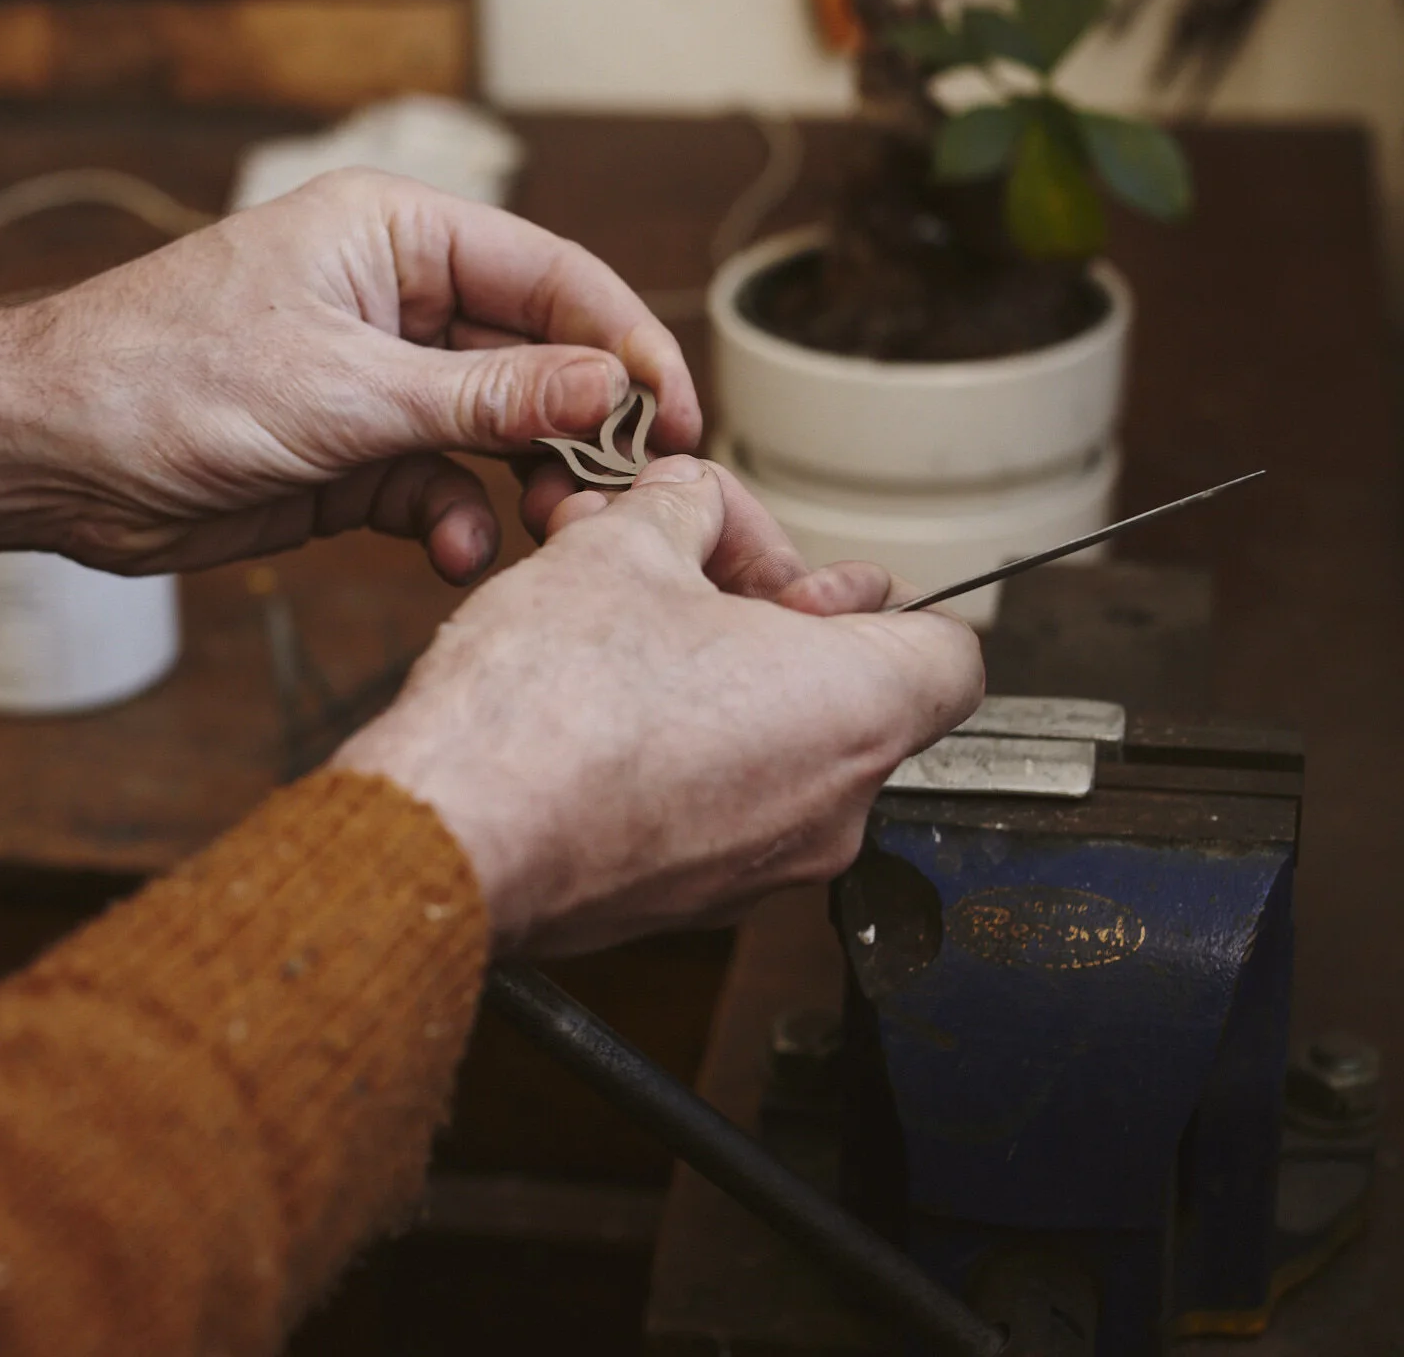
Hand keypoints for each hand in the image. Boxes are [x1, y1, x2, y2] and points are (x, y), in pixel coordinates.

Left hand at [0, 169, 698, 576]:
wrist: (46, 456)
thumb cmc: (167, 382)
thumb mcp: (344, 391)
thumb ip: (486, 398)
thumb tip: (610, 387)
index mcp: (393, 232)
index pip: (551, 273)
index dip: (624, 342)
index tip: (677, 416)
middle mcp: (394, 296)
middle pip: (535, 355)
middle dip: (582, 426)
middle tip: (629, 493)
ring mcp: (373, 379)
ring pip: (495, 430)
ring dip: (527, 484)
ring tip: (552, 531)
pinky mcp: (349, 454)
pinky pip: (438, 487)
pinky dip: (456, 523)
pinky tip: (456, 557)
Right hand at [330, 457, 983, 955]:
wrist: (454, 834)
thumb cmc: (546, 710)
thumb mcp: (619, 548)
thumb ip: (679, 510)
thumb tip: (684, 501)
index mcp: (857, 707)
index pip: (948, 650)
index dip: (874, 595)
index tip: (797, 572)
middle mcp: (833, 807)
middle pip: (845, 694)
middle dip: (763, 616)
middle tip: (683, 571)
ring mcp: (761, 869)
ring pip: (772, 752)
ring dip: (710, 679)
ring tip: (617, 625)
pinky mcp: (689, 902)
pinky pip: (714, 810)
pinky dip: (674, 754)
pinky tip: (592, 704)